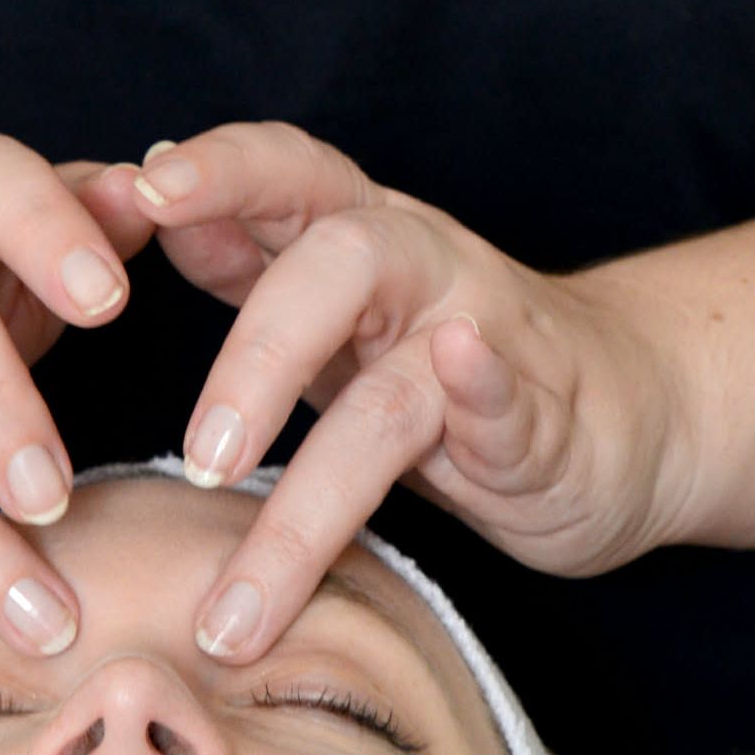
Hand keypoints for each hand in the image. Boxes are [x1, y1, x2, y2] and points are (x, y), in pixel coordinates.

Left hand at [130, 122, 693, 659]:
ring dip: (316, 484)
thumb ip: (254, 265)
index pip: (284, 174)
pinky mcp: (544, 419)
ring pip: (396, 390)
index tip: (133, 193)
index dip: (216, 172)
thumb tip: (151, 212)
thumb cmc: (444, 370)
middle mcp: (421, 268)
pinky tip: (461, 377)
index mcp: (356, 239)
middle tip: (199, 460)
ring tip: (251, 582)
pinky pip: (509, 397)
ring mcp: (486, 338)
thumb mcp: (338, 312)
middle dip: (256, 357)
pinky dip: (484, 387)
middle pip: (336, 265)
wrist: (621, 416)